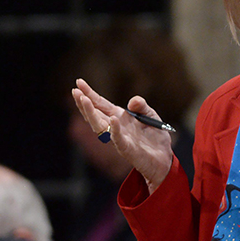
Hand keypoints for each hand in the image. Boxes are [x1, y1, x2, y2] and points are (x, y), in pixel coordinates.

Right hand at [72, 78, 173, 192]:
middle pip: (95, 114)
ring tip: (84, 100)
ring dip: (92, 114)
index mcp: (119, 117)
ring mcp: (119, 138)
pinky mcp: (128, 149)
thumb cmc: (155, 137)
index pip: (101, 104)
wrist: (164, 158)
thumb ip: (141, 106)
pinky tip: (112, 119)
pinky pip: (118, 139)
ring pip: (100, 127)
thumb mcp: (150, 115)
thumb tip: (132, 101)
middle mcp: (115, 127)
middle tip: (75, 91)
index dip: (90, 94)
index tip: (78, 82)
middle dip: (84, 103)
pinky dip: (114, 130)